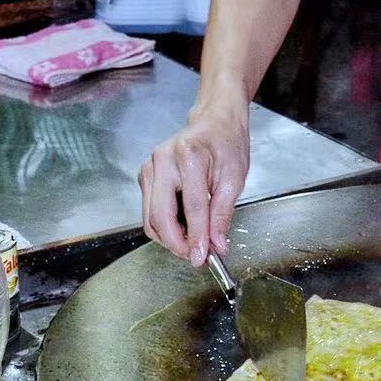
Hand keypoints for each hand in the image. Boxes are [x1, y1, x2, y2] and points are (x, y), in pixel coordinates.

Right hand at [138, 106, 249, 264]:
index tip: (201, 257)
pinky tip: (182, 226)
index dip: (196, 237)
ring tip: (191, 243)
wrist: (215, 122)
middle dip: (176, 243)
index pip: (191, 207)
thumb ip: (222, 214)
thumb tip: (216, 244)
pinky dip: (163, 225)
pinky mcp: (145, 174)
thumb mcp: (235, 178)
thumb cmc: (227, 144)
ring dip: (169, 237)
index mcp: (190, 156)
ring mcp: (150, 166)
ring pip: (150, 216)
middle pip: (161, 215)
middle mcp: (164, 160)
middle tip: (195, 256)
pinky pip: (149, 209)